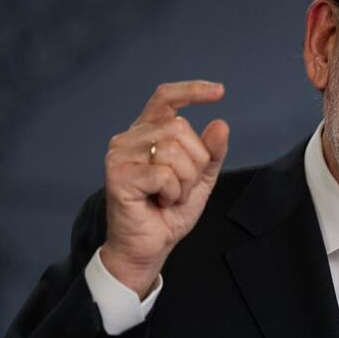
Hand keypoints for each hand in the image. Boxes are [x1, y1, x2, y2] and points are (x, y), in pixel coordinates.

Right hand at [100, 80, 229, 297]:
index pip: (166, 98)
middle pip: (181, 128)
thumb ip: (212, 152)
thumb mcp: (201, 178)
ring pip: (174, 150)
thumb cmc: (169, 211)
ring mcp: (120, 155)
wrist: (149, 247)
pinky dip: (172, 192)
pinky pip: (164, 173)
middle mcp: (129, 138)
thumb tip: (220, 124)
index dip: (192, 90)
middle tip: (181, 187)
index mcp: (148, 132)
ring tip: (170, 196)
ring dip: (184, 181)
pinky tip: (161, 201)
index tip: (219, 91)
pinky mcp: (118, 175)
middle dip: (195, 163)